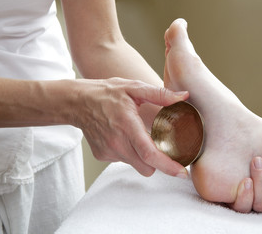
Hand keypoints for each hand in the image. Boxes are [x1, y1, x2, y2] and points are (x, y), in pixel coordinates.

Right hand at [72, 77, 188, 176]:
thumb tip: (184, 96)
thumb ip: (160, 94)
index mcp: (127, 125)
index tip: (182, 173)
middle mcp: (117, 142)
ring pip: (136, 165)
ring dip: (142, 156)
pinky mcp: (102, 156)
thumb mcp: (134, 87)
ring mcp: (108, 151)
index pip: (150, 154)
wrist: (77, 102)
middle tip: (163, 147)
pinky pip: (124, 160)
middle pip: (147, 167)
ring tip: (136, 134)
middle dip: (158, 162)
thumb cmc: (107, 93)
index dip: (168, 166)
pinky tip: (123, 136)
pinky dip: (129, 152)